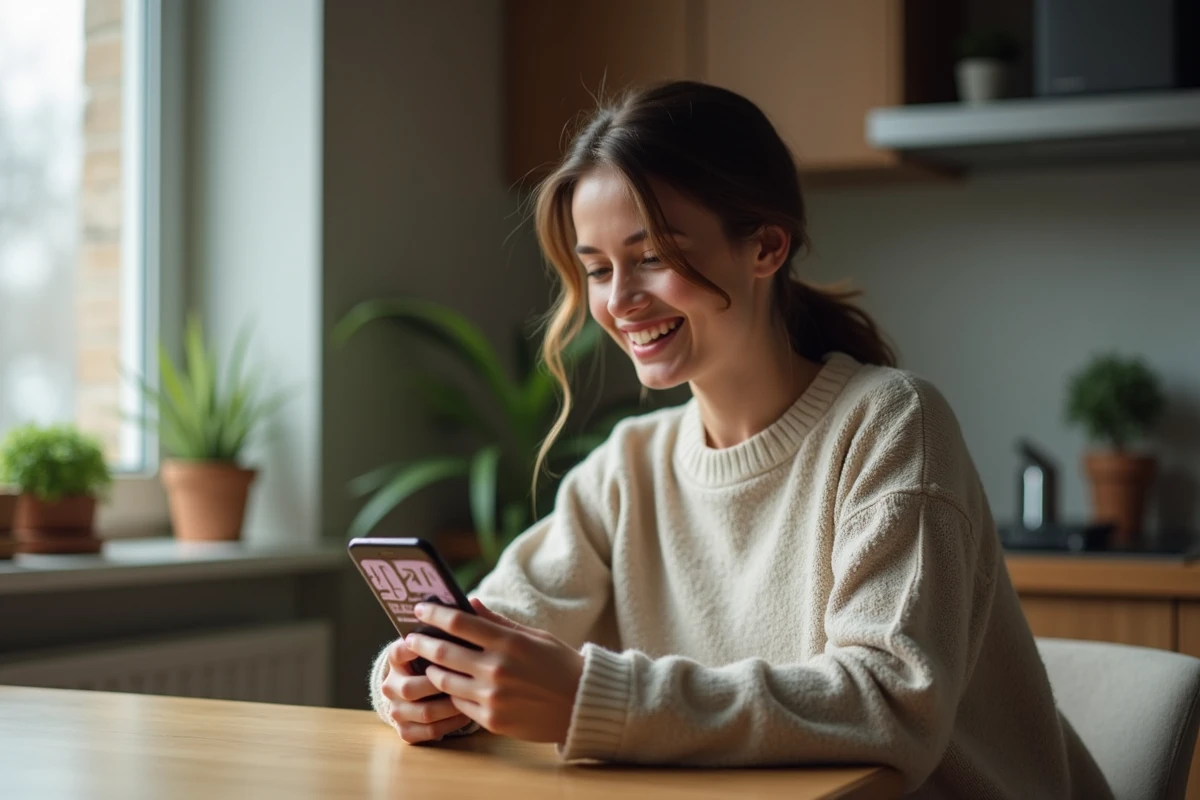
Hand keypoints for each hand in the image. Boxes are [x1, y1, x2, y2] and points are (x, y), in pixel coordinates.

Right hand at [378, 637, 472, 743]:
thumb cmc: (439, 660)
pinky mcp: (406, 731)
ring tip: (472, 697)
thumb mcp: (439, 643)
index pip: (399, 652)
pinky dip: (451, 724)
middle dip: (440, 684)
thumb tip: (474, 605)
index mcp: (396, 659)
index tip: (438, 645)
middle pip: (411, 688)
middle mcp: (391, 685)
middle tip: (466, 678)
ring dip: (450, 706)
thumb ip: (452, 629)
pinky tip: (467, 713)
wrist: (423, 692)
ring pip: (424, 712)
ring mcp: (397, 710)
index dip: (415, 649)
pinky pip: (430, 731)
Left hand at [403, 598, 584, 743]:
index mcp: (508, 642)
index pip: (458, 623)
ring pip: (445, 681)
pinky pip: (459, 704)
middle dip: (420, 643)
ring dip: (431, 669)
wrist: (583, 705)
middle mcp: (497, 669)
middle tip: (410, 638)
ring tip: (426, 663)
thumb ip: (498, 622)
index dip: (434, 614)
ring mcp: (492, 697)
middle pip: (443, 652)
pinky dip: (450, 693)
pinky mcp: (491, 720)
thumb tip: (468, 603)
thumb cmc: (559, 665)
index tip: (420, 609)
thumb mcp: (534, 636)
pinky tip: (447, 686)